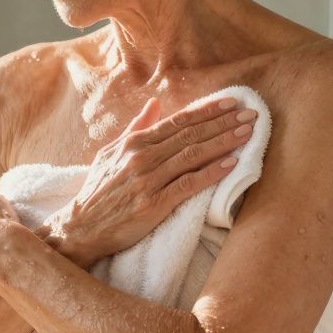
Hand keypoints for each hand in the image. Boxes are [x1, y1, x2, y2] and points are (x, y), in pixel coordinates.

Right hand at [46, 95, 256, 264]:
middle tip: (252, 115)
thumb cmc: (97, 192)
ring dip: (223, 143)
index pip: (177, 122)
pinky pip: (187, 185)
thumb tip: (154, 105)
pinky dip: (211, 173)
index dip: (207, 111)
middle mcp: (141, 158)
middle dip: (223, 123)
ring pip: (192, 156)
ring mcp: (147, 181)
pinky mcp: (152, 205)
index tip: (232, 104)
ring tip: (247, 134)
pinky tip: (231, 164)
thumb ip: (135, 129)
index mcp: (133, 143)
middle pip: (190, 135)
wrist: (80, 228)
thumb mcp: (109, 154)